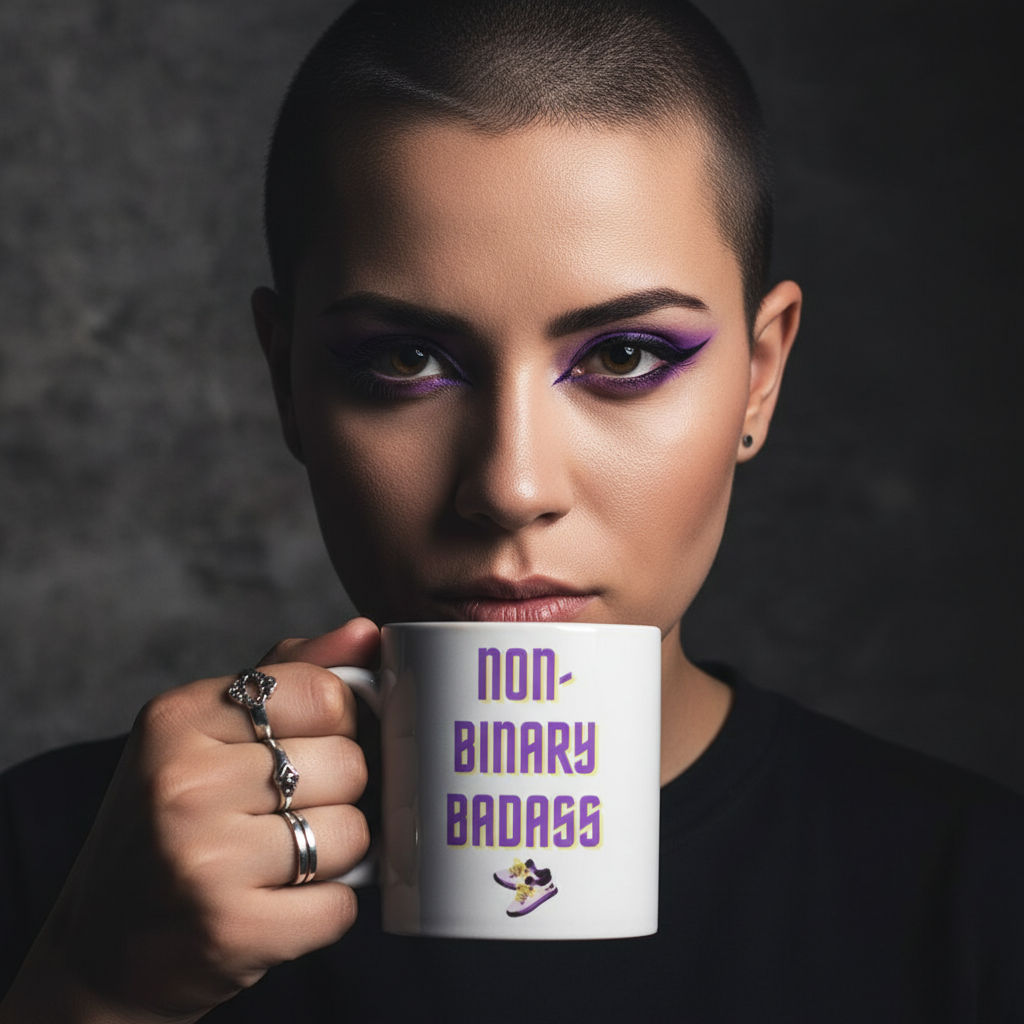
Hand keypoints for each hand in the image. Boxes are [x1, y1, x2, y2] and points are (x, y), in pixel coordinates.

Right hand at [0, 618, 379, 1023]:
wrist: (105, 946)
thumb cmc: (176, 819)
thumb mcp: (212, 729)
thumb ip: (294, 672)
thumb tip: (367, 631)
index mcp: (179, 716)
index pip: (325, 694)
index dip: (337, 724)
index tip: (307, 746)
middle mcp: (182, 782)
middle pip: (349, 764)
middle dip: (339, 792)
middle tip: (285, 813)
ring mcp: (203, 860)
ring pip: (354, 833)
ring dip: (337, 854)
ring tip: (280, 859)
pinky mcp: (229, 930)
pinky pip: (342, 907)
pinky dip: (328, 910)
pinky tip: (280, 904)